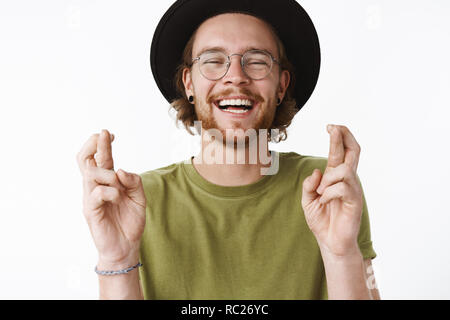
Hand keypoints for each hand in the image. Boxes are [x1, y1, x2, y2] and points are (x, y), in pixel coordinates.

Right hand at [76, 129, 145, 267]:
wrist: (126, 246)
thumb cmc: (130, 221)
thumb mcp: (139, 198)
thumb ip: (134, 182)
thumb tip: (121, 171)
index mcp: (107, 182)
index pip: (100, 158)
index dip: (102, 144)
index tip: (110, 133)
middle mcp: (96, 187)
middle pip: (84, 160)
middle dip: (93, 144)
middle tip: (103, 134)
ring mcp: (91, 198)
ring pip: (90, 173)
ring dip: (106, 172)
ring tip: (118, 182)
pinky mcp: (91, 211)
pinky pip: (97, 193)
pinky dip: (110, 191)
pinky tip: (118, 197)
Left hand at [301, 124, 362, 256]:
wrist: (330, 241)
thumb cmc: (321, 220)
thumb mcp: (307, 200)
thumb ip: (309, 185)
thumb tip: (316, 171)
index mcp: (335, 177)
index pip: (340, 152)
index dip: (338, 137)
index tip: (330, 126)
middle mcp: (346, 180)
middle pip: (353, 151)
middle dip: (345, 136)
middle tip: (334, 127)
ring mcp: (352, 189)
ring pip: (344, 170)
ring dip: (328, 178)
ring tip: (321, 192)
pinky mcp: (355, 200)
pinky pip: (341, 187)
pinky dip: (328, 193)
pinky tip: (325, 201)